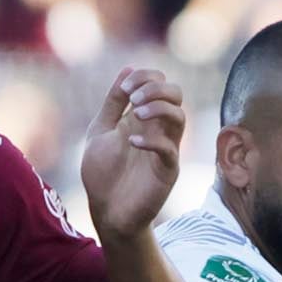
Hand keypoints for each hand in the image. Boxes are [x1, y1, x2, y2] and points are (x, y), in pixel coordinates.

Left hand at [79, 67, 186, 237]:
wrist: (106, 211)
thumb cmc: (103, 174)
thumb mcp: (101, 130)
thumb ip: (114, 102)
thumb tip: (127, 70)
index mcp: (142, 117)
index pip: (159, 82)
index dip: (146, 76)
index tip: (125, 88)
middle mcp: (158, 129)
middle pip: (176, 94)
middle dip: (156, 88)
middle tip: (133, 100)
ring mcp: (165, 149)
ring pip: (179, 117)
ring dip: (159, 108)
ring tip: (137, 114)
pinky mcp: (166, 171)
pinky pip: (169, 149)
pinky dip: (152, 140)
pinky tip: (131, 142)